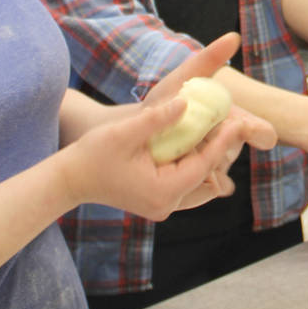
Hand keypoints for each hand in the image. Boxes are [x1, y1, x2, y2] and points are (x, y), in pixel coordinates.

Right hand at [61, 33, 275, 219]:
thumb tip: (187, 102)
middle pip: (206, 176)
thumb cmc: (93, 154)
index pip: (203, 164)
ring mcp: (162, 206)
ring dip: (209, 158)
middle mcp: (166, 204)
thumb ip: (157, 118)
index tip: (237, 120)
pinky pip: (187, 183)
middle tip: (234, 121)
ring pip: (200, 183)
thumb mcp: (125, 132)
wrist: (70, 179)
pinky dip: (195, 164)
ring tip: (219, 129)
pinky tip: (198, 142)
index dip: (222, 141)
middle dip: (220, 149)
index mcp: (163, 191)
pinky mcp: (157, 200)